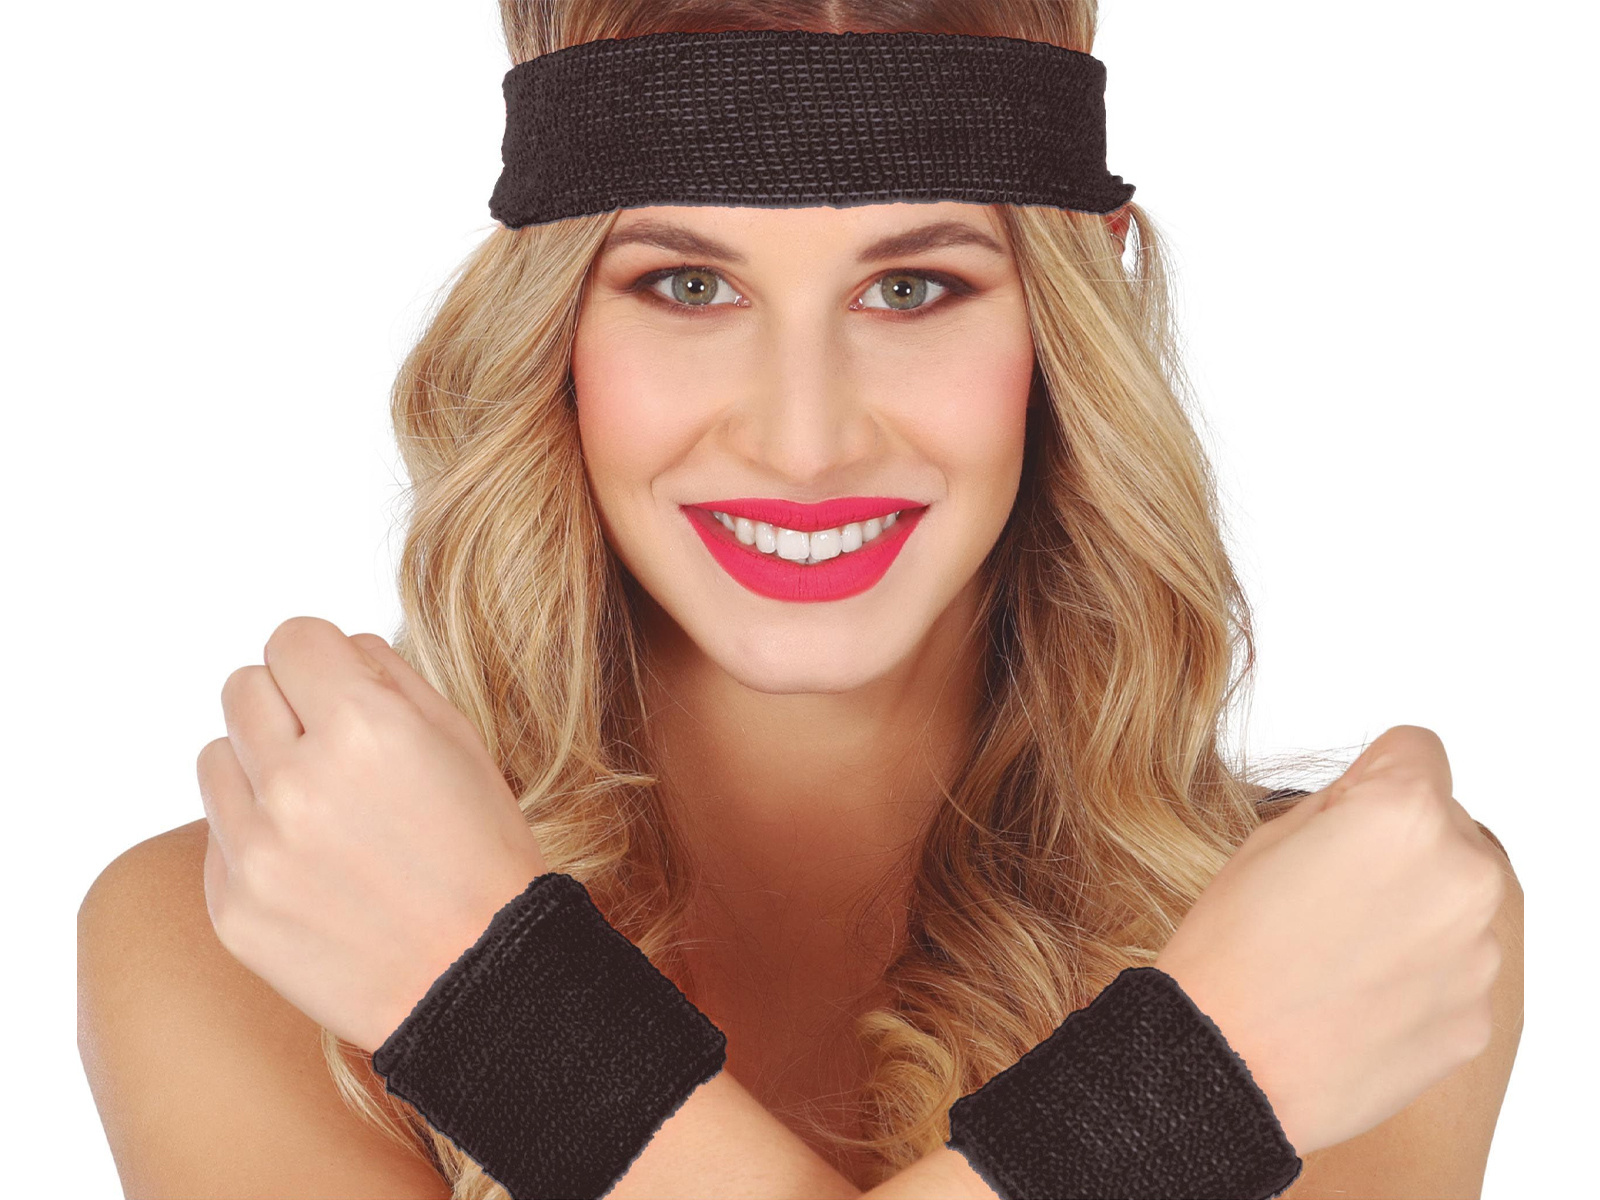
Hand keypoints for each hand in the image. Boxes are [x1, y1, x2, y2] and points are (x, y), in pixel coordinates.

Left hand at [196, 616, 549, 1055]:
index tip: (338, 685)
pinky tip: (313, 864)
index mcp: (364, 729)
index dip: (321, 658)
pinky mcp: (233, 908)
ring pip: (216, 756)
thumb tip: (334, 651)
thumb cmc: (482, 855)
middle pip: (242, 687)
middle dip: (285, 704)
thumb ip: (388, 677)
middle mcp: (298, 782)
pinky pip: (215, 833)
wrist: (477, 979)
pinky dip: (255, 836)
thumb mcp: (462, 742)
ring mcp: (257, 850)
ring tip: (319, 807)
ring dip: (259, 767)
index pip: (291, 638)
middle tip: (329, 745)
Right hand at [1154, 725, 1508, 1155]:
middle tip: (1327, 893)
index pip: (1416, 749)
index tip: (1340, 816)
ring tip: (1336, 952)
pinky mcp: (1477, 1016)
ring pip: (1452, 901)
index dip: (1369, 778)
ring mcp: (1478, 953)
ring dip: (1411, 914)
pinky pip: (1454, 970)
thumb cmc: (1229, 953)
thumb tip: (1380, 802)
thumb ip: (1344, 807)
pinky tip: (1353, 997)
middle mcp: (1461, 877)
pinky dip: (1415, 976)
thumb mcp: (1267, 838)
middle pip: (1444, 827)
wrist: (1224, 1067)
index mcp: (1405, 817)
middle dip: (1397, 848)